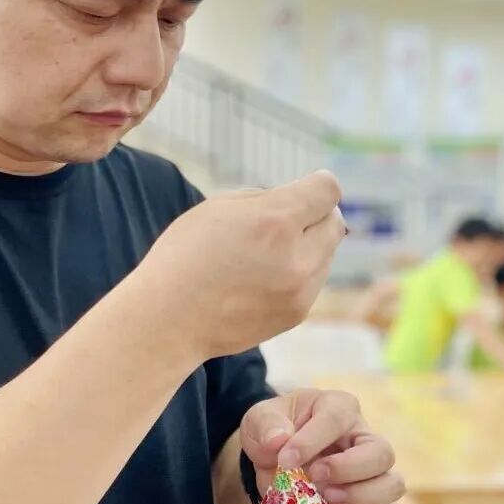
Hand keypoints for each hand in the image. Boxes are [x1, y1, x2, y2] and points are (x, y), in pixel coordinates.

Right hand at [136, 171, 345, 359]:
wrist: (168, 319)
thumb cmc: (186, 254)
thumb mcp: (219, 206)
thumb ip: (268, 198)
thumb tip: (302, 201)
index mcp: (275, 221)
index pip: (328, 190)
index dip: (316, 184)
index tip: (303, 189)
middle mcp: (297, 257)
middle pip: (335, 221)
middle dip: (315, 214)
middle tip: (285, 220)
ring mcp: (300, 290)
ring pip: (327, 252)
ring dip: (308, 244)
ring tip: (265, 252)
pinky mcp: (297, 313)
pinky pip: (314, 280)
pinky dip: (298, 272)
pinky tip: (263, 276)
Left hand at [240, 389, 403, 503]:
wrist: (272, 462)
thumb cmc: (274, 431)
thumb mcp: (259, 419)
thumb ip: (266, 425)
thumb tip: (279, 439)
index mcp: (338, 407)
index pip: (337, 418)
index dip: (312, 441)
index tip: (284, 459)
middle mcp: (362, 436)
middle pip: (381, 452)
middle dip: (348, 469)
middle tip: (315, 477)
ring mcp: (369, 472)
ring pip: (392, 485)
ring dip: (361, 497)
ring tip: (327, 498)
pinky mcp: (365, 502)